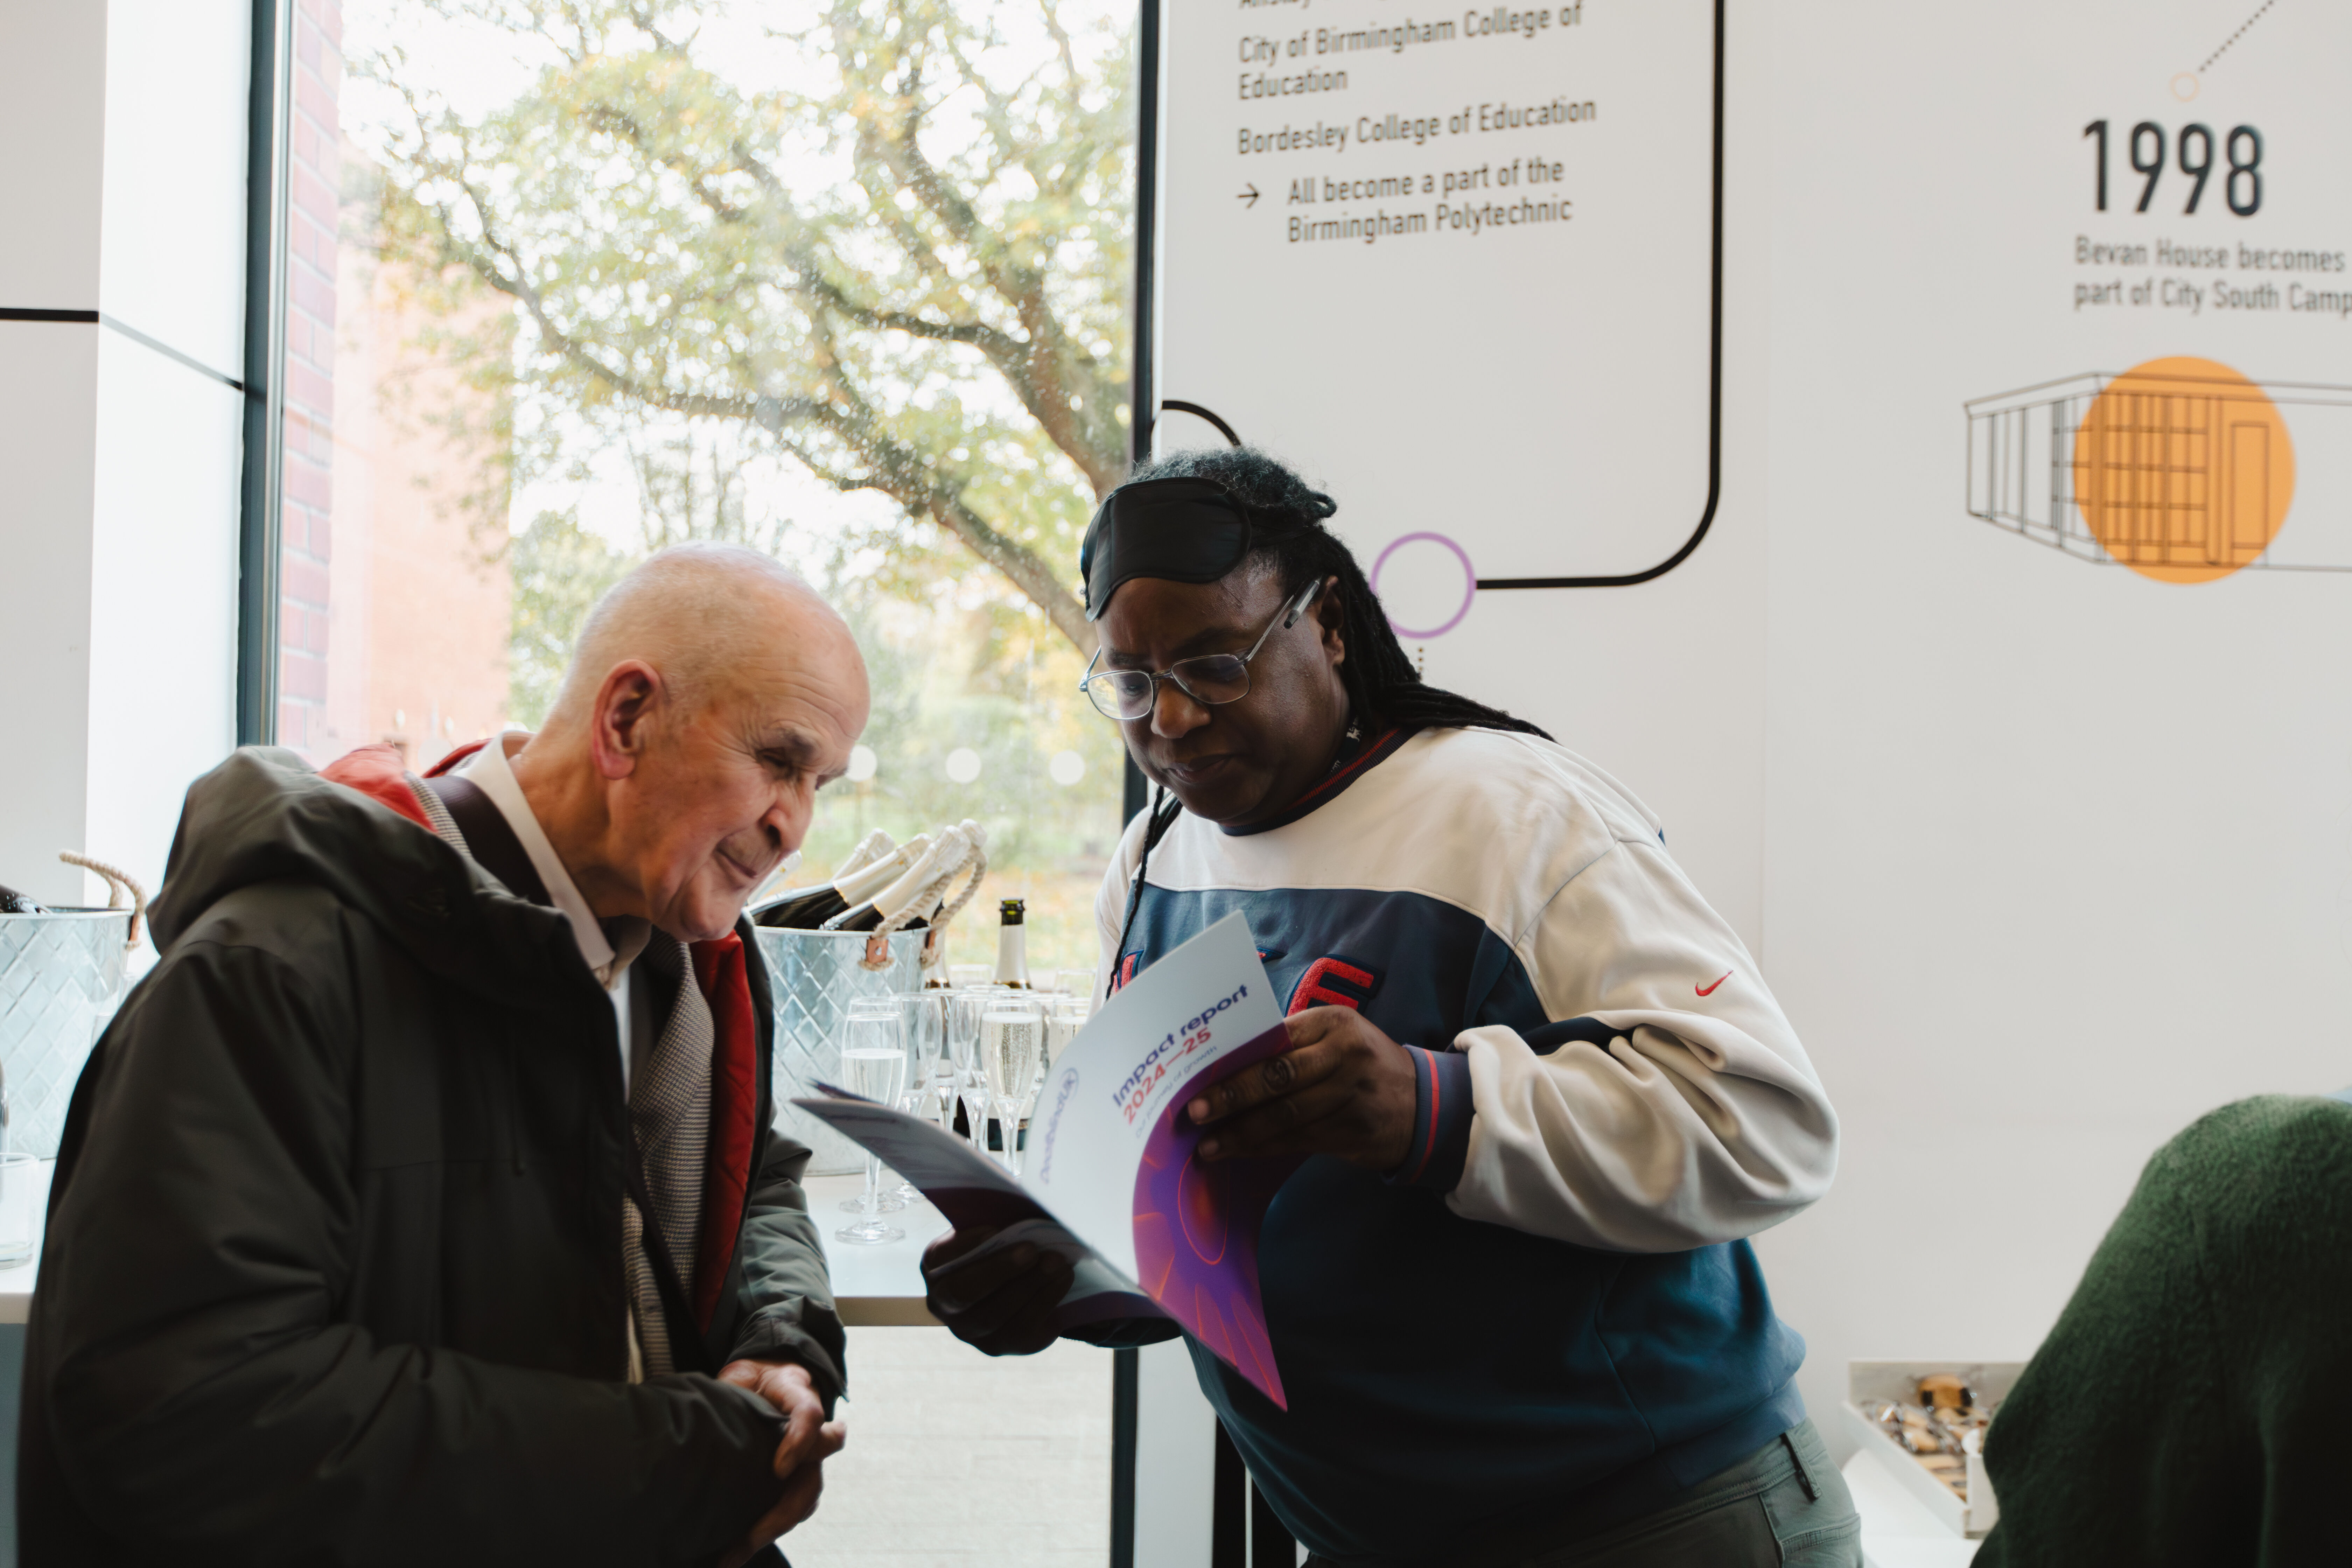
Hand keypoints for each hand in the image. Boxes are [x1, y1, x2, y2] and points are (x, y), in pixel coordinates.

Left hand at [714, 1359, 845, 1567]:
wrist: (770, 1381)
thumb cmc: (754, 1379)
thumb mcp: (743, 1374)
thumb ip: (733, 1389)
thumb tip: (703, 1412)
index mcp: (798, 1398)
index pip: (810, 1417)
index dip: (800, 1442)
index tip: (777, 1469)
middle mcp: (811, 1436)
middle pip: (811, 1479)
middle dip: (781, 1514)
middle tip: (748, 1538)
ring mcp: (805, 1462)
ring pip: (804, 1501)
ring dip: (772, 1530)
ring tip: (734, 1555)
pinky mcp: (792, 1480)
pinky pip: (791, 1509)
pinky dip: (768, 1530)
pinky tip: (738, 1548)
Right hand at [922, 1227, 1073, 1356]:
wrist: (1018, 1285)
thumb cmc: (1002, 1247)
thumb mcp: (994, 1230)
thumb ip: (998, 1221)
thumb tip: (1024, 1203)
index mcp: (936, 1267)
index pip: (940, 1257)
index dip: (964, 1244)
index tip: (993, 1229)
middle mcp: (944, 1304)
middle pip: (964, 1292)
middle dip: (999, 1270)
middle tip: (1031, 1250)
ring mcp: (970, 1331)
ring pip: (996, 1313)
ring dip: (1030, 1284)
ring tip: (1057, 1261)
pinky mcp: (1001, 1345)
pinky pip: (1022, 1328)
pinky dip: (1046, 1300)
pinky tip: (1063, 1279)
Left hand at [1186, 1007, 1417, 1170]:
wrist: (1423, 1103)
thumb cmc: (1362, 1066)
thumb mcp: (1337, 1039)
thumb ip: (1293, 1046)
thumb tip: (1228, 1066)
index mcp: (1334, 1023)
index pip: (1275, 1039)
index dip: (1236, 1060)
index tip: (1198, 1074)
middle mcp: (1344, 1055)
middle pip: (1278, 1076)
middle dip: (1232, 1096)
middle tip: (1195, 1112)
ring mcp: (1350, 1095)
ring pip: (1285, 1115)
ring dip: (1242, 1133)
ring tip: (1207, 1145)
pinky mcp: (1352, 1130)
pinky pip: (1297, 1140)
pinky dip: (1263, 1148)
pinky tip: (1238, 1153)